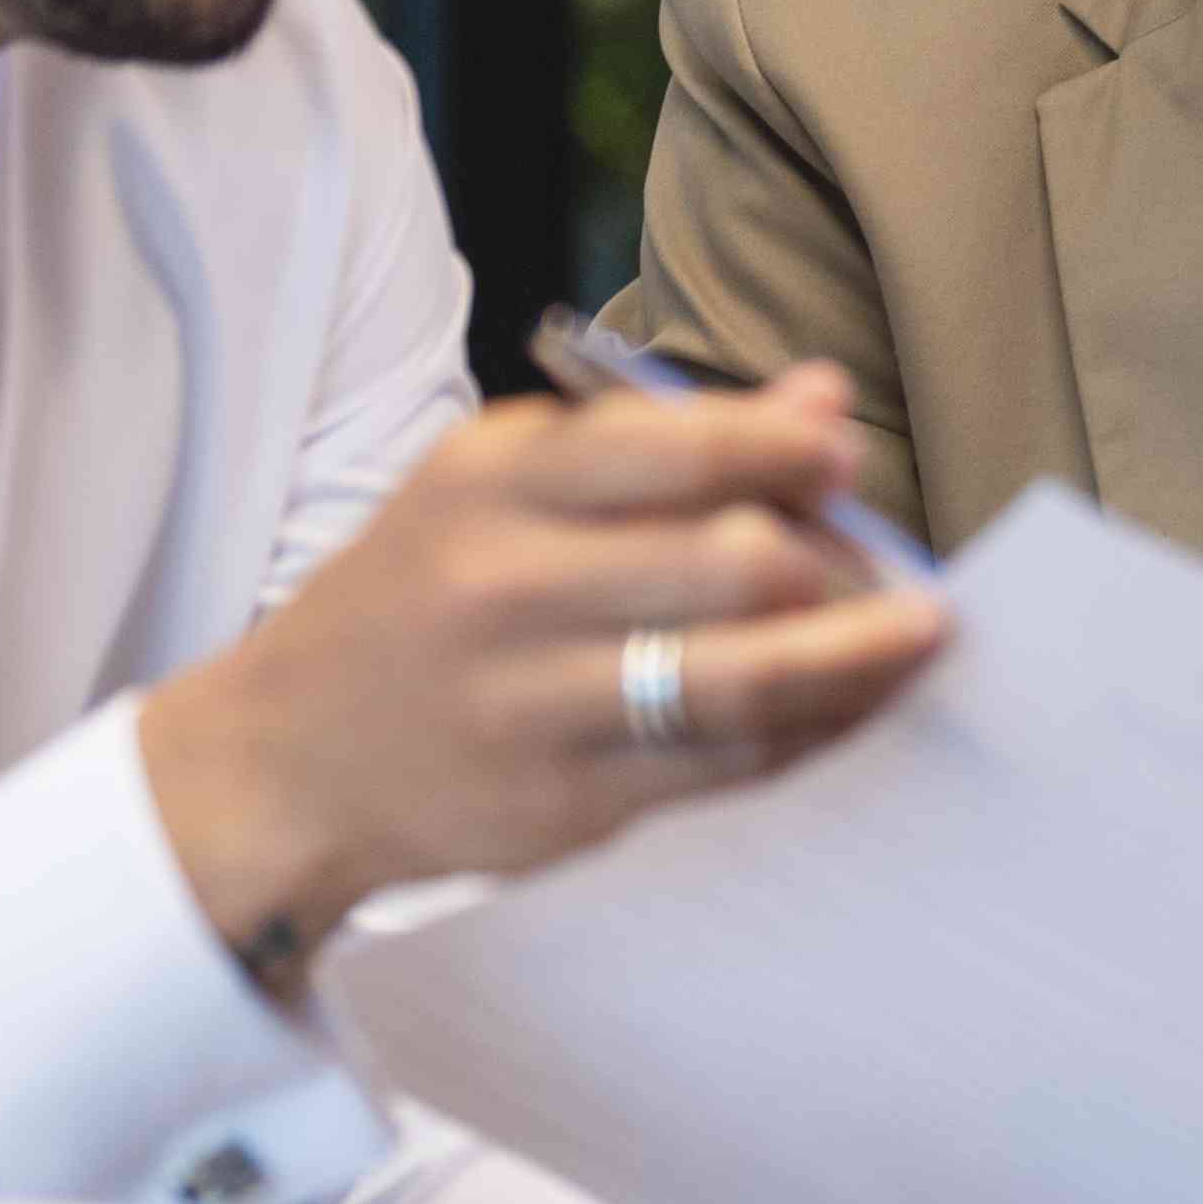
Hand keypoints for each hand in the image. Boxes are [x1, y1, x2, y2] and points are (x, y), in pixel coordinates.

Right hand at [142, 366, 948, 955]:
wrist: (286, 758)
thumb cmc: (424, 594)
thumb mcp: (503, 485)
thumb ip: (662, 440)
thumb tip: (822, 398)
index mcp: (492, 486)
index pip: (672, 448)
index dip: (785, 449)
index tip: (846, 451)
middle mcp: (503, 591)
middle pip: (726, 567)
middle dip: (836, 565)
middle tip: (890, 567)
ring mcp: (529, 707)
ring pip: (738, 681)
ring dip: (853, 662)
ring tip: (916, 640)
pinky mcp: (560, 805)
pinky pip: (721, 767)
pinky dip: (805, 735)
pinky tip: (847, 711)